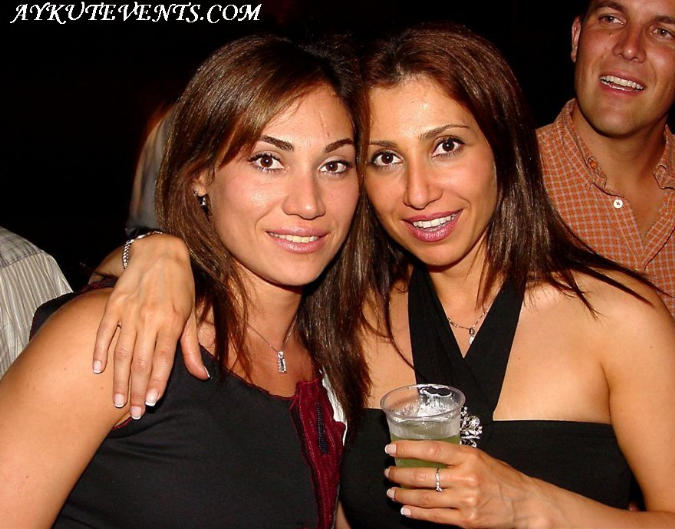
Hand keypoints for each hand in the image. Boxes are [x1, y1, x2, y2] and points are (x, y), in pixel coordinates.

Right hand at [92, 234, 206, 418]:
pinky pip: (104, 332)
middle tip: (135, 412)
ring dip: (120, 379)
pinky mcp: (114, 304)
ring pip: (123, 353)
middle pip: (142, 363)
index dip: (157, 384)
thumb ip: (191, 348)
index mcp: (172, 323)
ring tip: (118, 401)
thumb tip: (201, 376)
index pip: (163, 361)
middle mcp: (150, 320)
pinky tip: (97, 369)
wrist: (160, 252)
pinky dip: (99, 351)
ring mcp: (130, 312)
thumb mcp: (190, 315)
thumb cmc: (180, 285)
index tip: (151, 403)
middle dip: (138, 390)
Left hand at [384, 441, 550, 528]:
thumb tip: (427, 454)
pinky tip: (406, 510)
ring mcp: (465, 501)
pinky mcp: (466, 521)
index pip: (431, 449)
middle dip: (400, 474)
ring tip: (392, 492)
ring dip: (403, 495)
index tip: (391, 448)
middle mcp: (466, 478)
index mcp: (469, 457)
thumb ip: (456, 457)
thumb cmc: (503, 479)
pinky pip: (435, 517)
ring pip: (424, 498)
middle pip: (423, 475)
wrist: (526, 504)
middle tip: (389, 472)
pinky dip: (416, 514)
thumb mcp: (481, 458)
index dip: (407, 448)